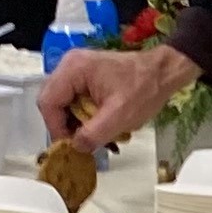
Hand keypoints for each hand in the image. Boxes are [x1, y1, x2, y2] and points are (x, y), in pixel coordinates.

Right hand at [37, 38, 189, 151]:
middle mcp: (69, 65)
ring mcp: (76, 69)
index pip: (48, 102)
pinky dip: (83, 114)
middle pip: (52, 102)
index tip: (71, 145)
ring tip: (94, 135)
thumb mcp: (120, 116)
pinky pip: (73, 99)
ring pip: (62, 102)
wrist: (163, 72)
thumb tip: (76, 148)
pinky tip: (98, 125)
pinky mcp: (84, 76)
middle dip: (66, 125)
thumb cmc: (144, 89)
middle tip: (82, 141)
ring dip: (75, 122)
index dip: (56, 127)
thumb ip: (93, 134)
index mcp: (73, 69)